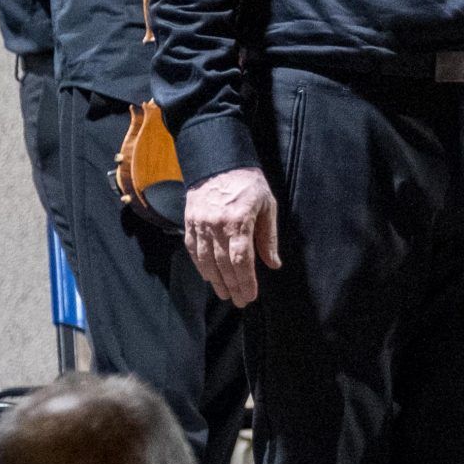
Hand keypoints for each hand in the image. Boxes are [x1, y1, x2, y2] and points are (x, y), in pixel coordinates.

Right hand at [183, 167, 279, 306]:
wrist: (218, 162)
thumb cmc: (248, 184)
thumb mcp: (267, 205)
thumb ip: (268, 237)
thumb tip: (273, 264)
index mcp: (238, 220)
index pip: (241, 260)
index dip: (246, 281)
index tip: (250, 295)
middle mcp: (216, 225)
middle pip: (224, 265)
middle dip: (233, 286)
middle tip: (240, 301)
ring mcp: (200, 225)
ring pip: (206, 261)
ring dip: (217, 281)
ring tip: (226, 294)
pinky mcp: (190, 223)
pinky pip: (193, 250)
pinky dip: (201, 267)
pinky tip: (209, 277)